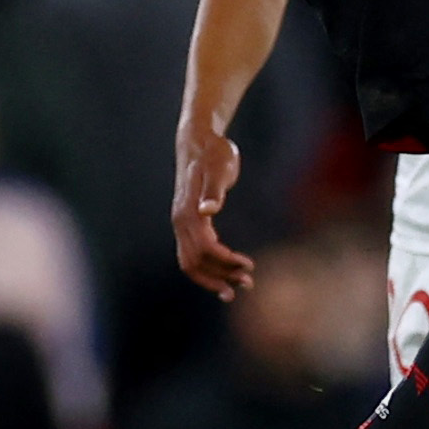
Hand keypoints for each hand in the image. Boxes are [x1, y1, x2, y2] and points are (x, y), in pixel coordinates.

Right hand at [172, 126, 252, 296]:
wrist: (199, 142)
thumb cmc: (214, 152)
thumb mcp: (220, 166)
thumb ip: (214, 189)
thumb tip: (208, 210)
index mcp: (188, 212)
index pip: (205, 248)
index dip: (226, 261)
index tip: (248, 266)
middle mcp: (180, 222)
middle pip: (196, 262)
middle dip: (220, 276)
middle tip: (248, 284)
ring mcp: (181, 224)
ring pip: (191, 262)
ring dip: (213, 277)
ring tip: (238, 286)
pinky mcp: (188, 223)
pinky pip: (192, 254)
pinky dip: (207, 269)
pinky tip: (225, 274)